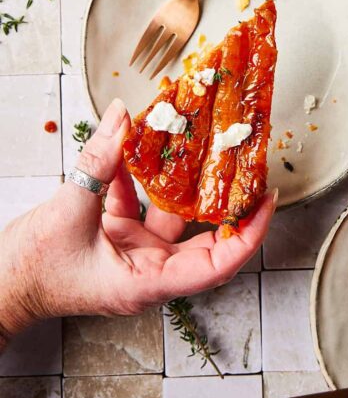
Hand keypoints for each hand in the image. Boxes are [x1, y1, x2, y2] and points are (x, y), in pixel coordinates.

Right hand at [0, 99, 275, 341]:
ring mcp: (133, 254)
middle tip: (244, 161)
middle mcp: (148, 271)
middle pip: (202, 236)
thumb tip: (122, 115)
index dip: (248, 233)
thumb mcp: (68, 209)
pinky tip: (137, 142)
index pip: (216, 264)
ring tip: (198, 140)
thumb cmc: (31, 272)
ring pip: (170, 213)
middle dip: (223, 198)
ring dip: (179, 178)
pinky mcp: (114, 238)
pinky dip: (138, 175)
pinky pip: (137, 204)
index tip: (266, 200)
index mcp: (146, 282)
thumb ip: (100, 159)